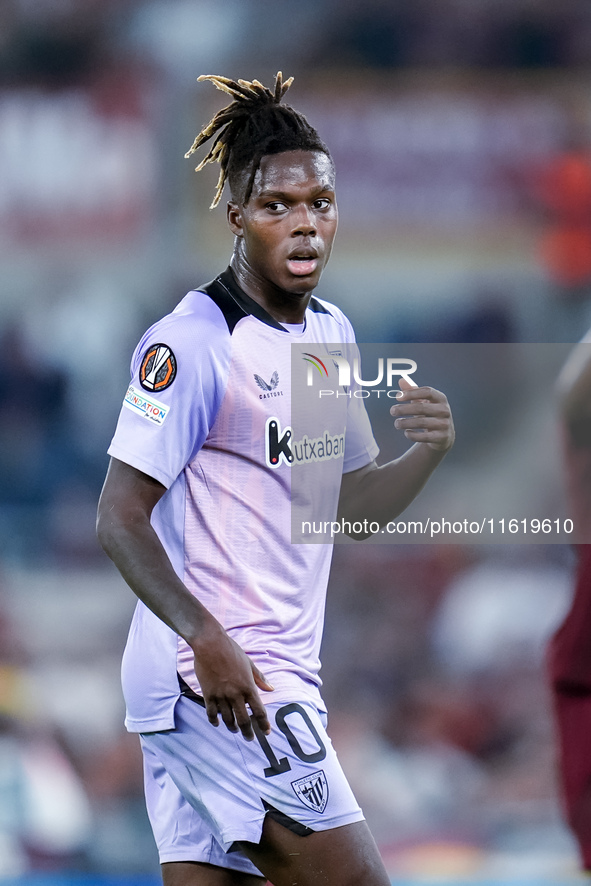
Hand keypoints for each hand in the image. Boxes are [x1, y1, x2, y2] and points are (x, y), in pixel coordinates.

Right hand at [192, 621, 272, 740]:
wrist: (210, 644)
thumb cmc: (232, 651)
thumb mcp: (249, 663)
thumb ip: (260, 678)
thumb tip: (271, 689)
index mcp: (248, 686)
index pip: (259, 711)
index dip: (263, 724)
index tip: (266, 732)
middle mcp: (236, 694)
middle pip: (244, 720)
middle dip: (248, 732)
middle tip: (250, 739)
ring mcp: (221, 695)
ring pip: (228, 719)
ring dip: (232, 728)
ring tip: (234, 730)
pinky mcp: (208, 694)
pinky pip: (211, 713)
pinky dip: (215, 721)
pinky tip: (217, 724)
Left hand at [389, 377, 454, 451]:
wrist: (444, 435)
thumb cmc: (430, 414)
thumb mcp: (423, 402)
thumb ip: (413, 391)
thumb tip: (401, 380)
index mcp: (441, 398)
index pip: (427, 392)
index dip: (412, 393)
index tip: (398, 397)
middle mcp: (444, 410)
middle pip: (422, 407)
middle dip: (404, 409)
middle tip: (392, 411)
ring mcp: (444, 424)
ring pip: (421, 422)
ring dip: (405, 423)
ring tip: (396, 423)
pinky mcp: (441, 437)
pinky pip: (424, 436)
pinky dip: (412, 435)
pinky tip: (406, 432)